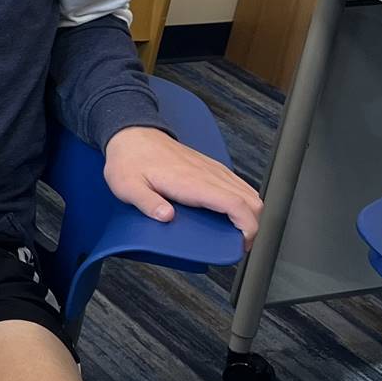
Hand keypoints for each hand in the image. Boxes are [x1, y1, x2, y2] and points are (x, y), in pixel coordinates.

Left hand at [103, 126, 262, 245]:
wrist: (132, 135)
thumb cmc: (130, 160)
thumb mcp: (128, 186)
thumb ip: (147, 202)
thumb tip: (166, 217)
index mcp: (192, 181)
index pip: (235, 203)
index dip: (247, 227)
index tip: (242, 244)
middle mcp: (208, 174)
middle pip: (251, 200)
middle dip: (253, 225)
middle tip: (239, 245)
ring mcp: (212, 170)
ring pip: (248, 192)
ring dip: (250, 214)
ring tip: (237, 234)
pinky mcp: (210, 168)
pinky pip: (237, 185)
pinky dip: (243, 202)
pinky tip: (231, 214)